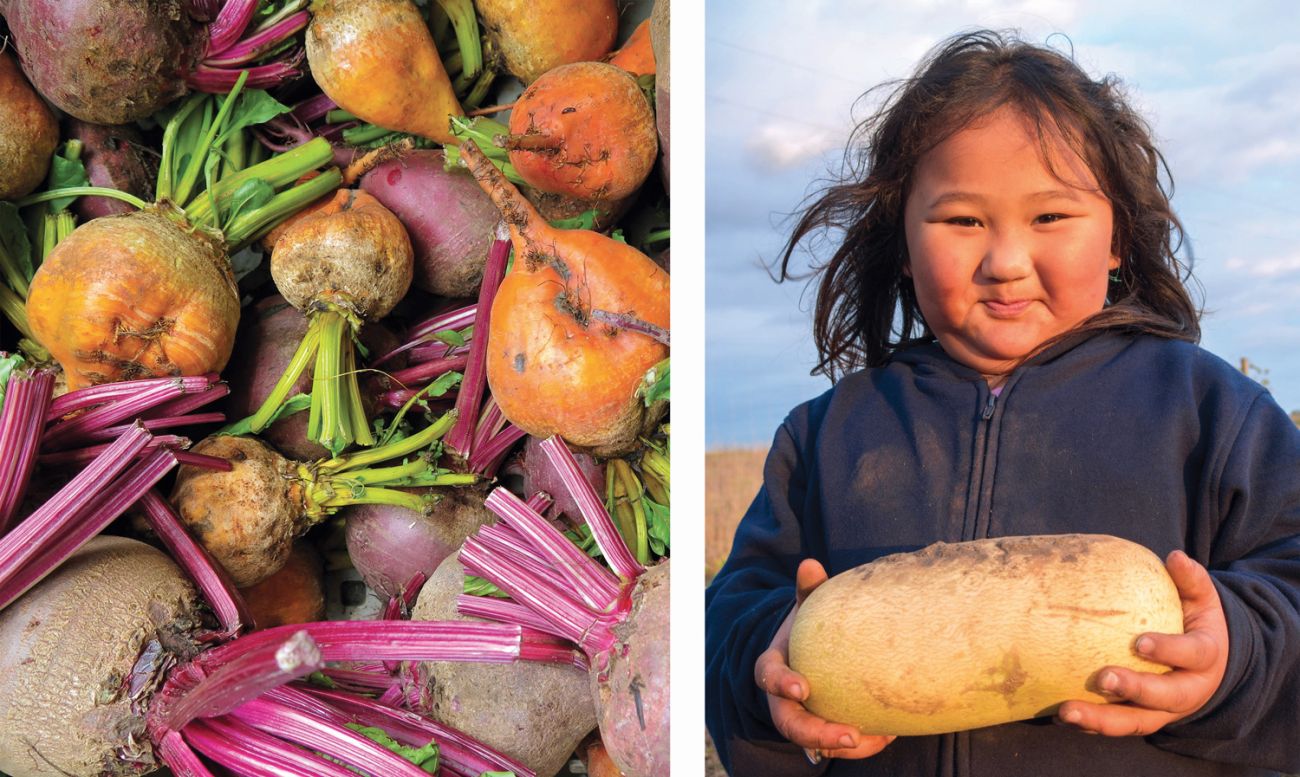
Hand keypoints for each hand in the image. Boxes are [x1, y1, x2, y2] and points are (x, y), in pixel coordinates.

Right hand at [754, 558, 895, 759]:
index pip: (767, 676)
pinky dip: (862, 744)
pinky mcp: (823, 730)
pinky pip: (837, 747)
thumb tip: (810, 564)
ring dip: (844, 746)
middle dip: (816, 733)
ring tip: (880, 737)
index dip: (781, 683)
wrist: (817, 650)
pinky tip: (889, 734)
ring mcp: (802, 717)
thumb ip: (810, 590)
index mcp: (773, 666)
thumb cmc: (812, 626)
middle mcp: (782, 699)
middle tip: (850, 734)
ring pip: (814, 744)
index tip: (803, 688)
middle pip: (789, 724)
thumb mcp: (809, 607)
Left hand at [1057, 550, 1229, 735]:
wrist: (1208, 663)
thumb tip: (1175, 557)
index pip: (1193, 655)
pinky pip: (1117, 725)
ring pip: (1136, 721)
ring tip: (1067, 712)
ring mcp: (1165, 710)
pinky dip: (1091, 725)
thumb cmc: (1196, 622)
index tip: (1140, 642)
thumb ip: (1191, 580)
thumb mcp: (1202, 600)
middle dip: (1134, 689)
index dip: (1169, 650)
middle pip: (1165, 697)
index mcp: (1206, 657)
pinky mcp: (1143, 718)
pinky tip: (1061, 716)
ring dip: (1102, 720)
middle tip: (1102, 678)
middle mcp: (1188, 690)